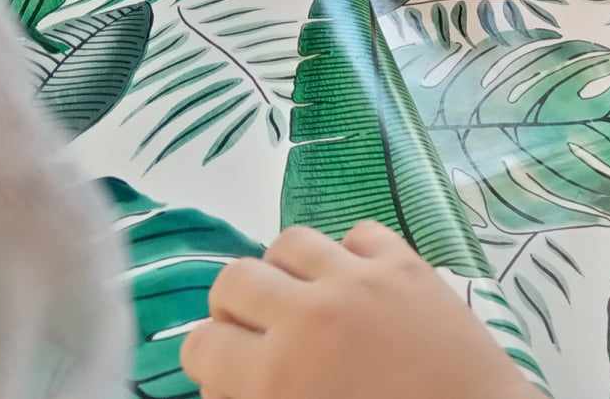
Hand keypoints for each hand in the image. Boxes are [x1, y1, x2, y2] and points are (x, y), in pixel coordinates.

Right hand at [182, 223, 538, 398]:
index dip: (208, 359)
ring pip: (290, 241)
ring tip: (303, 297)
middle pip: (235, 279)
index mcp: (273, 376)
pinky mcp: (406, 263)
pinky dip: (349, 253)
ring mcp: (360, 280)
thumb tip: (229, 377)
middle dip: (235, 307)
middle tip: (257, 330)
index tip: (226, 368)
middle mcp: (308, 316)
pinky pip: (358, 232)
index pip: (202, 344)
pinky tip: (357, 282)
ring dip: (287, 271)